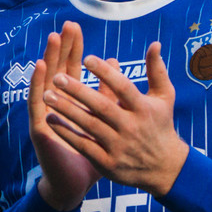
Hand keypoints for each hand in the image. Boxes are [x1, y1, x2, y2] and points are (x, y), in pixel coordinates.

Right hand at [28, 21, 101, 210]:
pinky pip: (36, 101)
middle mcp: (56, 104)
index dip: (73, 49)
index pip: (71, 68)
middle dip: (62, 48)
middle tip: (67, 26)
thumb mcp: (106, 119)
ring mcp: (46, 114)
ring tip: (53, 38)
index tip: (77, 28)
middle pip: (58, 70)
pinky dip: (37, 83)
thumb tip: (115, 62)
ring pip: (46, 81)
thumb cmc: (92, 153)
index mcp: (72, 101)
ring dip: (49, 59)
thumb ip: (110, 92)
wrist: (77, 184)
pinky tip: (40, 67)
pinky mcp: (40, 127)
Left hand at [42, 41, 188, 198]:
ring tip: (47, 95)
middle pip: (102, 107)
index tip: (86, 57)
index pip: (123, 88)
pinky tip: (50, 119)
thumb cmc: (161, 125)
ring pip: (89, 125)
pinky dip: (67, 133)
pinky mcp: (108, 163)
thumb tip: (154, 43)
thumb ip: (157, 70)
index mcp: (144, 108)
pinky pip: (83, 146)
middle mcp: (131, 127)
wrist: (165, 168)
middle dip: (78, 91)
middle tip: (57, 77)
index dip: (105, 73)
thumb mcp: (165, 97)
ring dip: (67, 110)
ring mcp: (119, 147)